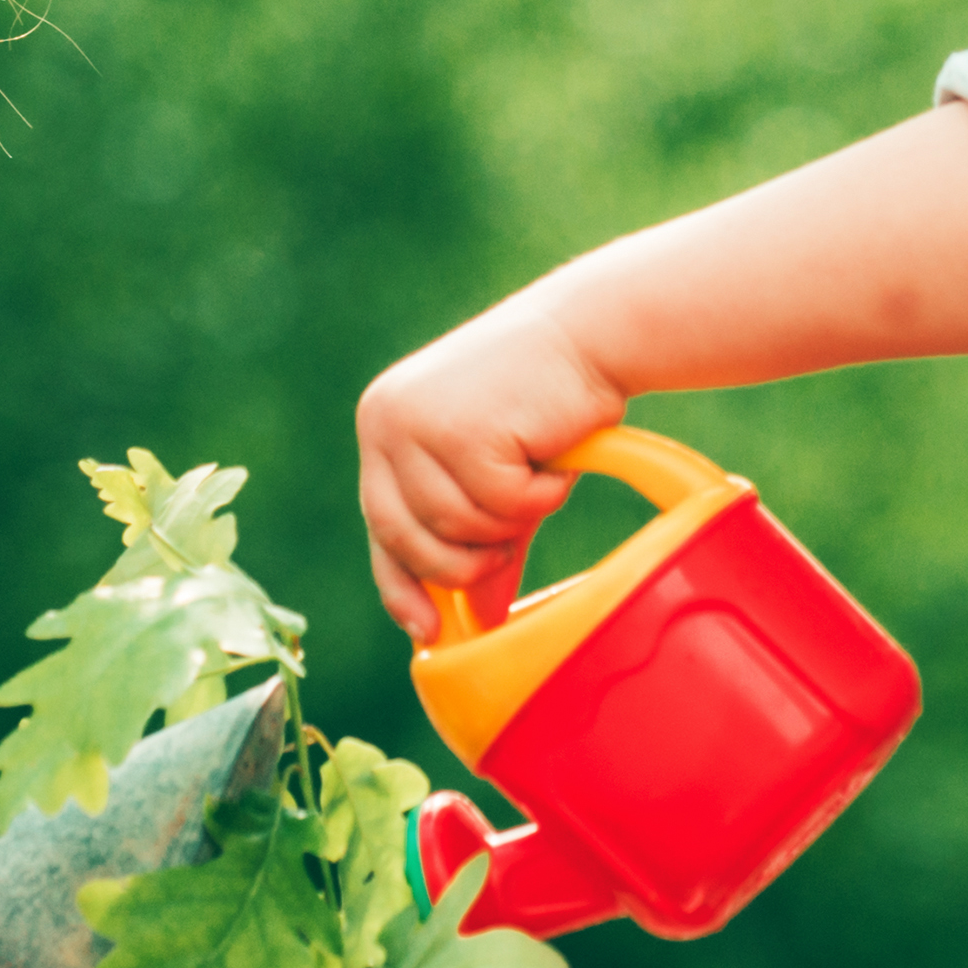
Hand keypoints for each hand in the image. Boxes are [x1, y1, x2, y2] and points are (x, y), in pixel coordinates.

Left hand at [354, 292, 630, 639]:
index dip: (401, 584)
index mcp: (382, 426)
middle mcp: (385, 421)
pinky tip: (550, 457)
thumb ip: (480, 540)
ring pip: (456, 527)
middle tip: (511, 543)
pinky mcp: (461, 429)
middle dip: (464, 562)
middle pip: (408, 538)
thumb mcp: (499, 478)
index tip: (427, 632)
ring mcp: (417, 423)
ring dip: (510, 519)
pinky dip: (537, 495)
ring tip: (535, 476)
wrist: (588, 334)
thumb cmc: (545, 403)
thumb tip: (479, 620)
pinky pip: (499, 505)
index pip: (379, 525)